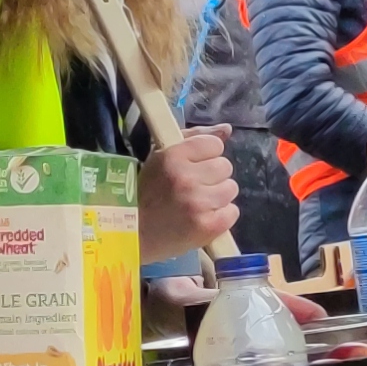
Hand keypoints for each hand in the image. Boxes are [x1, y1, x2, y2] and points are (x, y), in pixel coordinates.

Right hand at [141, 140, 240, 261]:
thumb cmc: (146, 194)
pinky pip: (233, 212)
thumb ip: (194, 138)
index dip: (206, 155)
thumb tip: (227, 129)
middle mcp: (186, 178)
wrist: (133, 236)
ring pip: (231, 188)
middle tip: (195, 187)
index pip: (214, 144)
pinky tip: (204, 217)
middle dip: (213, 176)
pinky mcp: (208, 227)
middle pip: (225, 166)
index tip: (195, 166)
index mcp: (172, 157)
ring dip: (218, 196)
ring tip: (198, 203)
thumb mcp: (160, 158)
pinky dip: (221, 216)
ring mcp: (198, 204)